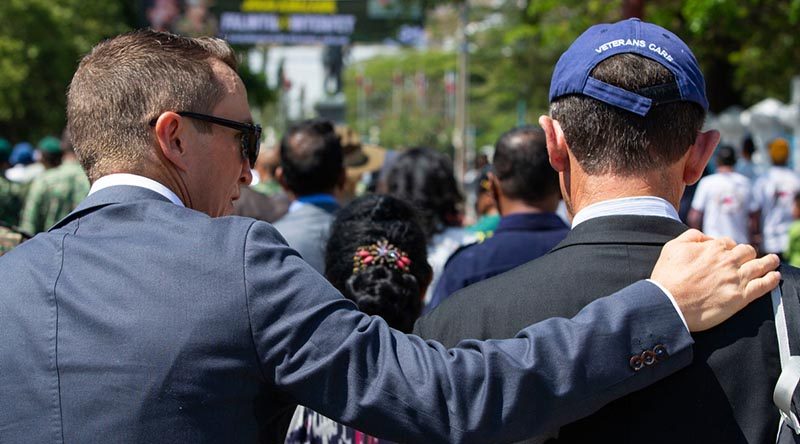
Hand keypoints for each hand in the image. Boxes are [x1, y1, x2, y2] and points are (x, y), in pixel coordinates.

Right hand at [650, 229, 780, 331]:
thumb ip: (692, 236)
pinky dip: (772, 279)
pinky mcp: (740, 297)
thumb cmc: (667, 277)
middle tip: (750, 257)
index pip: (727, 243)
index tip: (727, 253)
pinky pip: (763, 285)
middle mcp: (727, 261)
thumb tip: (707, 237)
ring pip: (760, 266)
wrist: (667, 304)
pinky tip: (775, 276)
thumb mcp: (672, 247)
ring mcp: (736, 279)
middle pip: (747, 252)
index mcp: (713, 248)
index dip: (727, 247)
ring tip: (774, 261)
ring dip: (769, 262)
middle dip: (748, 253)